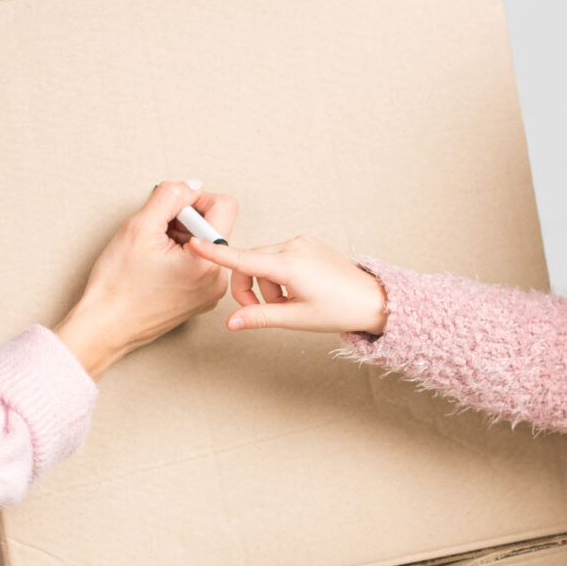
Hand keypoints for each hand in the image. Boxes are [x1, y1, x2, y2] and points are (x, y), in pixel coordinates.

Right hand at [54, 181, 241, 379]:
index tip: (169, 211)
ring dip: (180, 238)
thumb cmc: (118, 285)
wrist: (105, 327)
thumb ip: (170, 196)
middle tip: (155, 234)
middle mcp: (218, 279)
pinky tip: (157, 266)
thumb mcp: (139, 227)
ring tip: (153, 252)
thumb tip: (191, 186)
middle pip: (214, 224)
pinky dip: (180, 256)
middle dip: (184, 220)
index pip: (224, 205)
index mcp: (208, 261)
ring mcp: (210, 292)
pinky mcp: (200, 298)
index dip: (194, 199)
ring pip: (206, 244)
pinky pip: (200, 263)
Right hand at [186, 233, 388, 335]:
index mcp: (290, 265)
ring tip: (290, 303)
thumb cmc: (339, 309)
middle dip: (251, 288)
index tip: (195, 243)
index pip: (243, 259)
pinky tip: (297, 289)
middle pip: (250, 262)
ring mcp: (301, 242)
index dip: (216, 253)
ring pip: (264, 260)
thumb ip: (259, 317)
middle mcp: (294, 247)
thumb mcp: (296, 318)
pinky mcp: (306, 243)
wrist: (371, 299)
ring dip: (267, 284)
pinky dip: (279, 275)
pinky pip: (279, 256)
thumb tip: (231, 322)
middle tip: (267, 311)